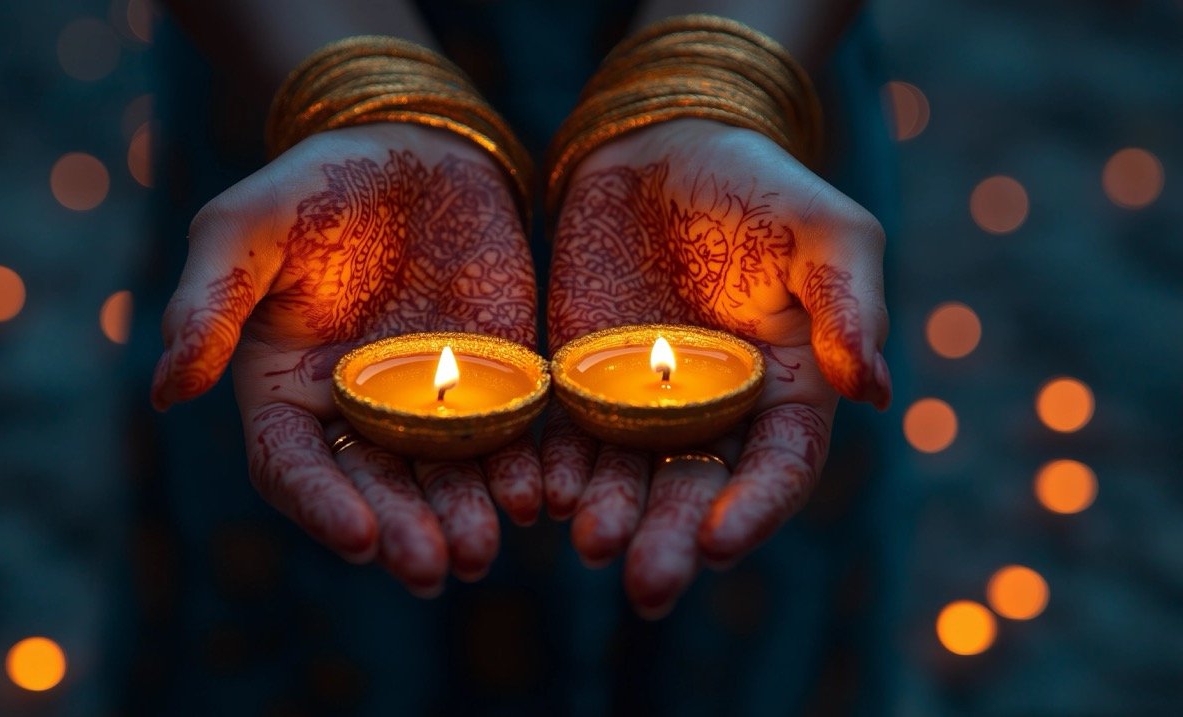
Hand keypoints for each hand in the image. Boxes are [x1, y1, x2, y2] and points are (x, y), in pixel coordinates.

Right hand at [152, 124, 540, 595]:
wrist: (409, 148)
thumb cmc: (312, 186)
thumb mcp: (244, 228)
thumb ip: (209, 304)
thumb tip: (166, 390)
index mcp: (286, 392)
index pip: (294, 466)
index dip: (322, 504)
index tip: (358, 537)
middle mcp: (356, 412)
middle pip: (375, 487)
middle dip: (402, 529)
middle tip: (431, 569)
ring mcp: (431, 400)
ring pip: (445, 475)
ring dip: (463, 515)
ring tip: (481, 547)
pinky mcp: (495, 376)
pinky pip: (510, 432)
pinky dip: (521, 466)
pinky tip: (536, 492)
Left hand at [543, 119, 891, 617]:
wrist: (664, 148)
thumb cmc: (761, 188)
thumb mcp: (827, 232)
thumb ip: (851, 307)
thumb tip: (877, 393)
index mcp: (787, 391)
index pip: (779, 465)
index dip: (755, 507)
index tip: (721, 543)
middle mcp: (715, 414)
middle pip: (697, 490)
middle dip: (673, 538)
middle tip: (646, 586)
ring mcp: (642, 403)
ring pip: (626, 476)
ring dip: (610, 514)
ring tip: (589, 542)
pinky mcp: (578, 381)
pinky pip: (564, 435)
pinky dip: (553, 468)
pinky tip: (539, 493)